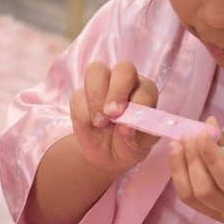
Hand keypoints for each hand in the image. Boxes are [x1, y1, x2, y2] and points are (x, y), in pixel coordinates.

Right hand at [67, 60, 161, 174]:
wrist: (108, 154)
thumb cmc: (131, 142)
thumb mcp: (143, 141)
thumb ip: (142, 129)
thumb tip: (127, 126)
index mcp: (144, 90)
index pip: (145, 87)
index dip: (137, 105)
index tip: (127, 129)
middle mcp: (124, 82)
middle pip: (123, 68)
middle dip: (117, 91)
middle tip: (112, 114)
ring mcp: (101, 86)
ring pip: (96, 71)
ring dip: (97, 98)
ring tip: (100, 123)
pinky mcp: (80, 96)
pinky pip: (78, 95)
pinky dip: (84, 113)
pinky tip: (91, 126)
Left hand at [167, 122, 223, 223]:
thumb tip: (208, 124)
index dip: (211, 157)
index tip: (202, 134)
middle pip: (205, 191)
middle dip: (193, 161)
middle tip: (188, 136)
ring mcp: (221, 216)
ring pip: (191, 197)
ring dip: (180, 168)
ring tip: (177, 144)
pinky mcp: (209, 215)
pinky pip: (188, 197)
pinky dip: (179, 175)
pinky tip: (178, 156)